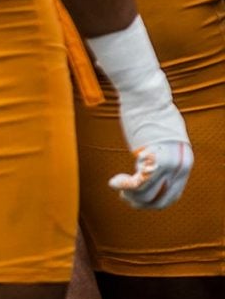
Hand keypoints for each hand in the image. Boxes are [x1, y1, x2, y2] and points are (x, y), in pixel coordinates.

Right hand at [111, 88, 193, 210]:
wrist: (147, 96)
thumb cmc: (151, 111)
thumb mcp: (165, 136)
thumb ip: (164, 152)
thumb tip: (152, 161)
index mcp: (185, 161)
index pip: (173, 194)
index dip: (152, 201)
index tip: (135, 196)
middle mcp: (181, 166)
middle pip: (161, 200)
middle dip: (141, 203)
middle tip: (124, 195)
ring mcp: (169, 163)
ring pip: (148, 194)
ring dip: (130, 195)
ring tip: (118, 186)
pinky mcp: (154, 159)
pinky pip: (139, 183)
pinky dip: (125, 186)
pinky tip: (114, 182)